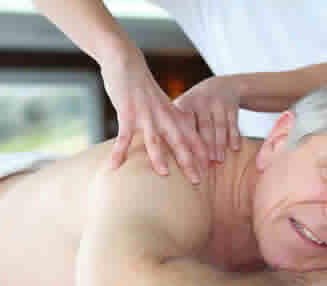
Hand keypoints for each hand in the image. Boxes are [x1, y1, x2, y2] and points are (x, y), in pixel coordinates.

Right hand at [101, 45, 207, 182]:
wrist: (127, 62)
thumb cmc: (145, 89)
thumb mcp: (164, 106)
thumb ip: (172, 122)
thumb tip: (179, 143)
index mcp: (174, 115)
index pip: (193, 137)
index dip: (202, 154)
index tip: (211, 171)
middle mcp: (164, 117)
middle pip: (180, 142)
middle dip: (189, 162)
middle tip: (197, 181)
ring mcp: (146, 115)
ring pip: (155, 139)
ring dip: (159, 157)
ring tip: (164, 175)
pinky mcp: (127, 113)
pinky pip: (123, 136)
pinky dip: (119, 151)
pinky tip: (114, 166)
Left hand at [174, 76, 241, 162]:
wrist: (222, 87)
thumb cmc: (196, 106)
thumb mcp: (183, 108)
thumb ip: (173, 124)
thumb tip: (158, 151)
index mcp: (186, 104)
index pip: (185, 126)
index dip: (185, 145)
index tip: (186, 163)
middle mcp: (202, 101)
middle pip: (204, 128)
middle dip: (204, 149)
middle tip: (203, 167)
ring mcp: (218, 103)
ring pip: (219, 126)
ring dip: (219, 145)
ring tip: (218, 162)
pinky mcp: (232, 106)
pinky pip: (233, 123)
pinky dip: (234, 136)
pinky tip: (234, 149)